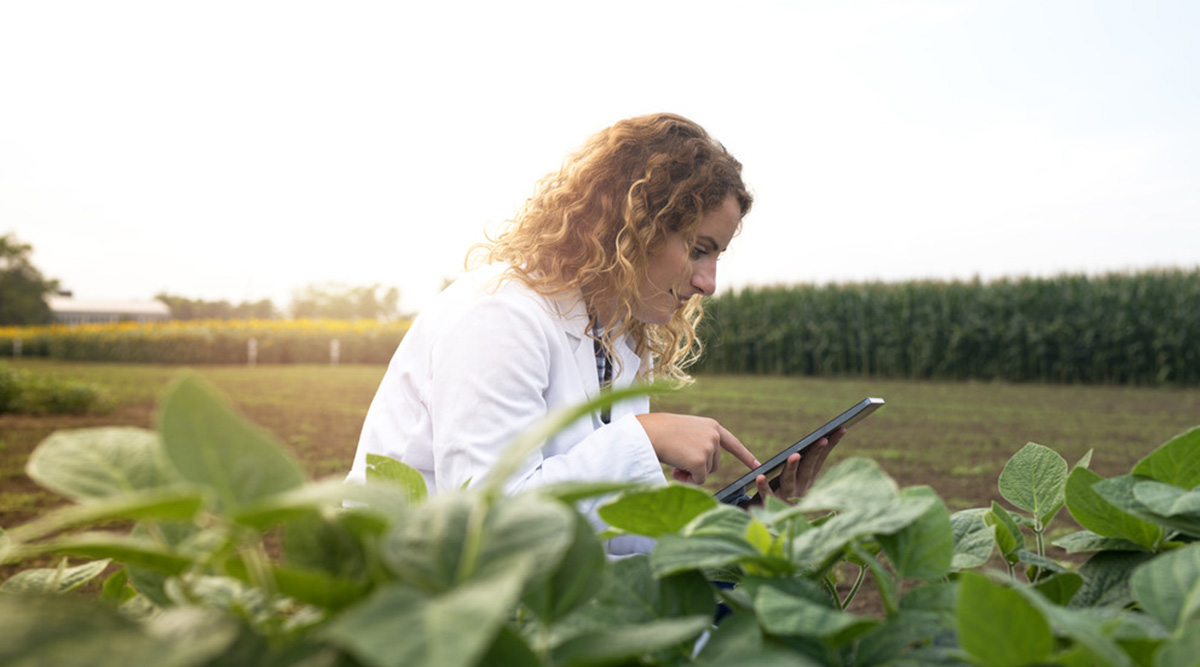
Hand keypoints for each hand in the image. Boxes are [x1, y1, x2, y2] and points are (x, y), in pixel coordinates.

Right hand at [635, 413, 758, 484]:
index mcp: (712, 426)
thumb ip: (701, 443)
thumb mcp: (687, 431)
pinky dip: (687, 479)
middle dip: (698, 467)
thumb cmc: (662, 432)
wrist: (648, 432)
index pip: (734, 444)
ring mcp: (709, 448)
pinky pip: (698, 480)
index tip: (757, 465)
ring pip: (706, 473)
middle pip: (715, 464)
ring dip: (691, 473)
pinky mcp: (701, 462)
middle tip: (679, 459)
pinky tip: (676, 468)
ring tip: (676, 460)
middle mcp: (714, 436)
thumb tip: (703, 469)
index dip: (746, 456)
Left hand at [753, 427, 844, 503]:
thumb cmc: (783, 494)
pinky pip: (766, 493)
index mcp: (808, 481)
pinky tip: (760, 476)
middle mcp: (800, 489)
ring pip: (789, 480)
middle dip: (815, 453)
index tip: (841, 428)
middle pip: (807, 468)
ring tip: (794, 455)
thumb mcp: (797, 479)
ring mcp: (785, 497)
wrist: (767, 521)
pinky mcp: (768, 503)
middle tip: (822, 438)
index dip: (830, 444)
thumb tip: (822, 439)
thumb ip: (806, 464)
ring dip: (792, 468)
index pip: (820, 460)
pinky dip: (764, 485)